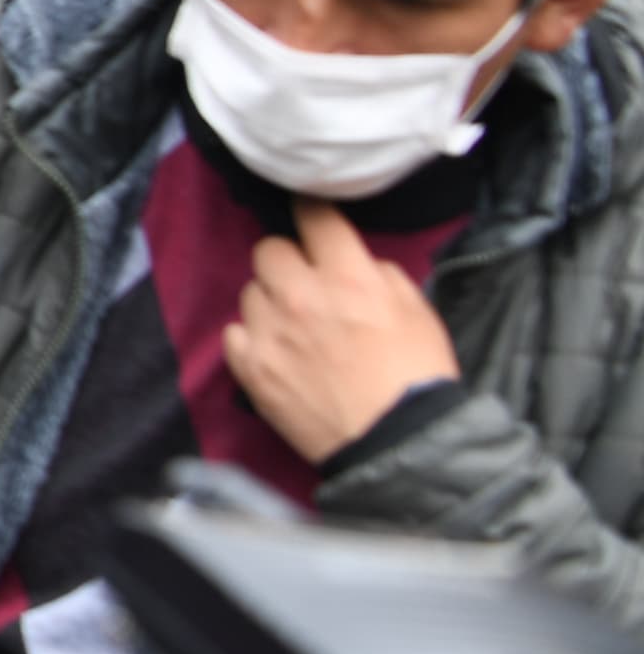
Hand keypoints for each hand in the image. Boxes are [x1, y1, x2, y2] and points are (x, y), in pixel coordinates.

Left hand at [224, 201, 461, 463]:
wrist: (399, 442)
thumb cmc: (418, 377)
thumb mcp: (418, 312)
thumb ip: (381, 276)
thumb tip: (356, 264)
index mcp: (348, 277)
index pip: (315, 218)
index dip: (312, 211)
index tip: (310, 214)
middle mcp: (300, 296)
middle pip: (269, 250)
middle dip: (288, 261)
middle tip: (306, 284)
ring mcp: (270, 332)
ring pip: (251, 291)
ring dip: (271, 303)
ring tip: (296, 328)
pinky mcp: (250, 367)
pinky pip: (235, 333)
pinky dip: (253, 339)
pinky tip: (276, 353)